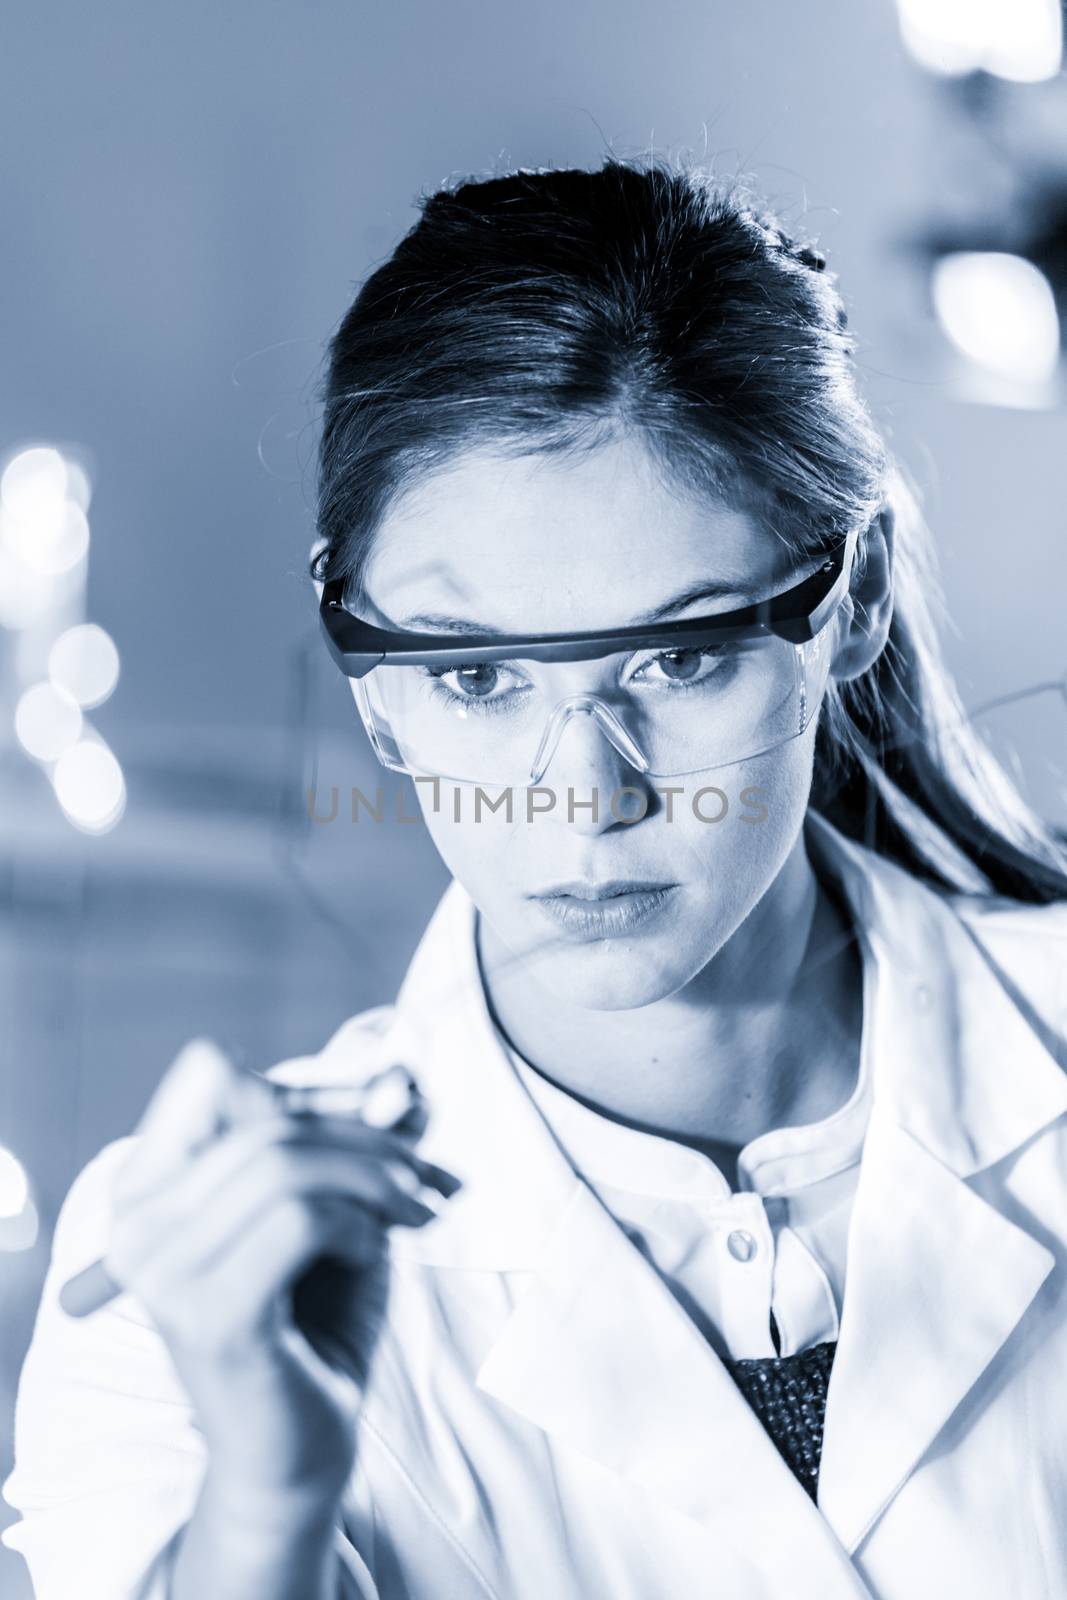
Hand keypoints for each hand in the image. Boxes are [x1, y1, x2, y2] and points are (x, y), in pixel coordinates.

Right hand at [101, 1037, 460, 1506]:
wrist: (301, 1449)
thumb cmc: (317, 1320)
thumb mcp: (340, 1206)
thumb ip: (359, 1138)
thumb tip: (402, 1081)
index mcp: (150, 1186)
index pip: (211, 1075)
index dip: (307, 1088)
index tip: (380, 1121)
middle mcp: (138, 1224)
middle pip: (268, 1122)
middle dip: (369, 1137)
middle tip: (430, 1177)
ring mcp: (166, 1273)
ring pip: (287, 1165)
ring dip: (375, 1179)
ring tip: (417, 1213)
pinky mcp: (211, 1317)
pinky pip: (303, 1221)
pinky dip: (360, 1223)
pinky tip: (375, 1252)